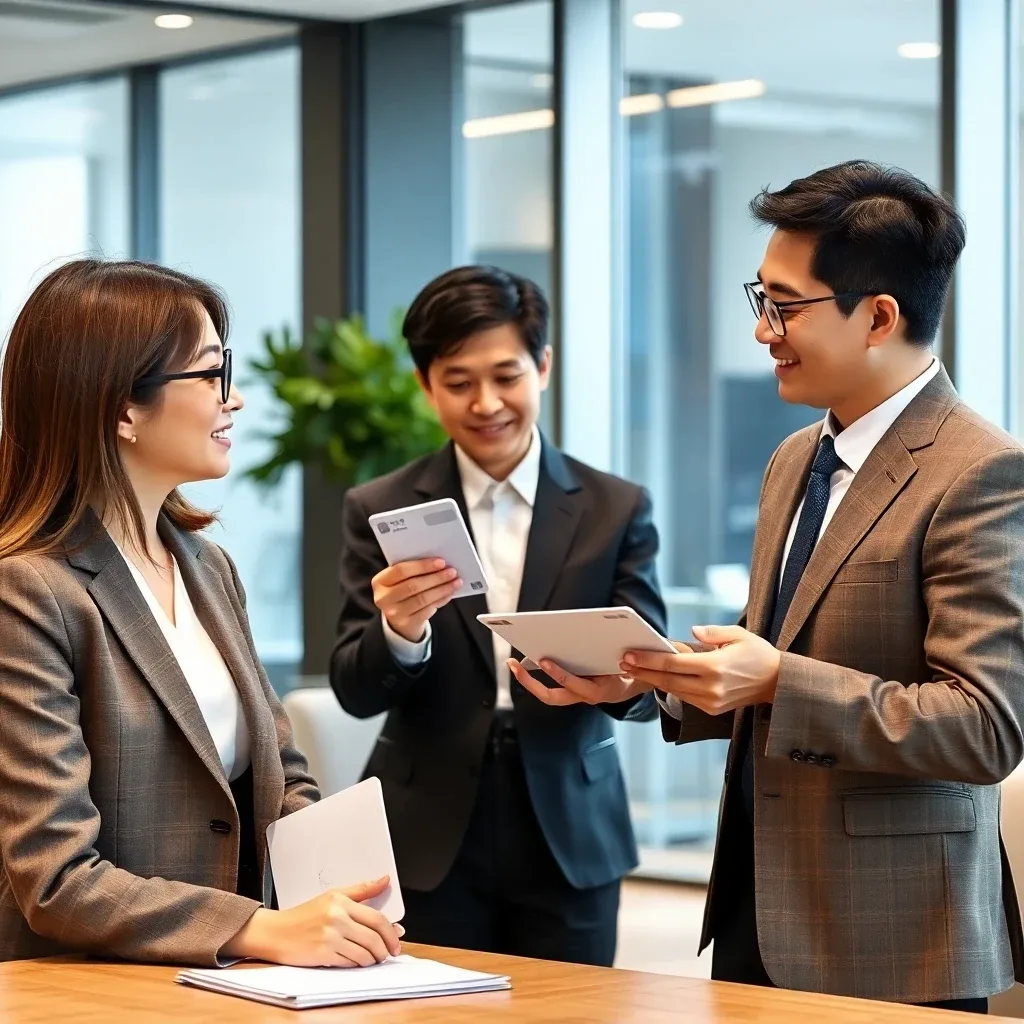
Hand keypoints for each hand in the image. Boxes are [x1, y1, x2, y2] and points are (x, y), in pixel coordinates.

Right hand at [221, 876, 403, 966]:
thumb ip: (362, 890)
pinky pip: (350, 963)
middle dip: (385, 948)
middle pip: (374, 937)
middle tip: (388, 952)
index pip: (377, 918)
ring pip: (364, 953)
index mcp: (341, 901)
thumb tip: (385, 880)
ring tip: (373, 958)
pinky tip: (357, 962)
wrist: (275, 932)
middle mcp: (337, 918)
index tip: (397, 937)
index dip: (391, 931)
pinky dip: (358, 965)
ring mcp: (330, 937)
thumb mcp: (332, 895)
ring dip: (373, 959)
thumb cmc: (303, 915)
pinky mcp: (323, 954)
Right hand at [372, 558, 461, 641]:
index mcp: (380, 581)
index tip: (441, 562)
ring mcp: (394, 613)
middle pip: (413, 585)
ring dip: (442, 589)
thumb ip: (413, 570)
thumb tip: (439, 564)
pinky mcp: (407, 623)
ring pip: (422, 599)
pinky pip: (427, 610)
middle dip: (436, 577)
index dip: (422, 566)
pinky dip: (441, 600)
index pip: (401, 570)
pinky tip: (449, 594)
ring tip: (455, 582)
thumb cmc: (401, 592)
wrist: (398, 620)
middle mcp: (383, 598)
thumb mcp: (399, 580)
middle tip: (452, 572)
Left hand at [507, 657, 653, 706]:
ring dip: (529, 680)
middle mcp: (584, 696)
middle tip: (514, 666)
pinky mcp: (572, 690)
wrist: (637, 684)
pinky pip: (551, 687)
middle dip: (530, 683)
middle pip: (551, 697)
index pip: (574, 685)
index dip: (559, 674)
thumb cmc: (633, 670)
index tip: (544, 660)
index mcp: (599, 691)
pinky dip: (537, 675)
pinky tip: (526, 662)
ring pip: (548, 694)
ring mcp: (576, 695)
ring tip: (514, 664)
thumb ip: (624, 658)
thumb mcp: (632, 664)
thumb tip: (615, 642)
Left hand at [622, 625, 780, 715]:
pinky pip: (684, 697)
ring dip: (652, 680)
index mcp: (715, 666)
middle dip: (643, 671)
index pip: (673, 663)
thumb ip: (712, 633)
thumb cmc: (757, 654)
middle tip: (623, 662)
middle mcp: (710, 687)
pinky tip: (656, 677)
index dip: (648, 659)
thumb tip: (691, 632)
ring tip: (633, 669)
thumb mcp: (738, 634)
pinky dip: (669, 687)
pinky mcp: (711, 709)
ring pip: (673, 690)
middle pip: (667, 679)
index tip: (630, 654)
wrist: (778, 683)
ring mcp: (711, 701)